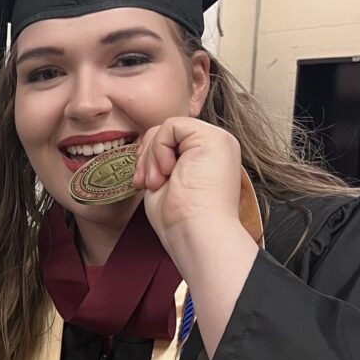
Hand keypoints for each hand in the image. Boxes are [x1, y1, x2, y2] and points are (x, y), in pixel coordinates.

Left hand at [133, 117, 243, 258]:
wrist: (197, 233)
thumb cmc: (179, 220)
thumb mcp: (163, 183)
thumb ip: (159, 161)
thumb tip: (143, 147)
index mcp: (205, 158)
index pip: (168, 142)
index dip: (148, 158)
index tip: (142, 183)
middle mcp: (214, 147)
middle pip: (165, 132)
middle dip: (146, 156)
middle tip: (145, 183)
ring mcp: (217, 140)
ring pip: (166, 128)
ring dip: (150, 157)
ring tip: (156, 182)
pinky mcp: (213, 138)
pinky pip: (172, 125)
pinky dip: (159, 148)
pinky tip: (166, 172)